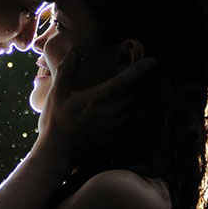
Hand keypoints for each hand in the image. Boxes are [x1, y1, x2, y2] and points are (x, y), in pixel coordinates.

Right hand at [36, 51, 155, 161]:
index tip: (152, 61)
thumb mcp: (56, 94)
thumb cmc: (54, 124)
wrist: (57, 155)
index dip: (140, 69)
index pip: (125, 80)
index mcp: (98, 97)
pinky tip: (132, 108)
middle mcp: (111, 110)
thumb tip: (73, 53)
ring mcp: (115, 125)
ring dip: (140, 96)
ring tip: (140, 87)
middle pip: (137, 92)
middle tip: (144, 72)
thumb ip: (65, 71)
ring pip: (137, 107)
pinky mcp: (116, 137)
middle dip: (143, 81)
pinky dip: (137, 111)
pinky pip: (133, 121)